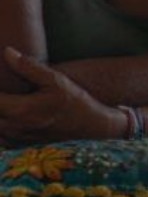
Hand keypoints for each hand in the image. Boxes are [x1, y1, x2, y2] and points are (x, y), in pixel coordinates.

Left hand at [0, 48, 121, 143]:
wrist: (89, 124)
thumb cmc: (74, 99)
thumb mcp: (56, 79)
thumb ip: (29, 67)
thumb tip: (7, 52)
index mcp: (20, 110)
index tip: (0, 77)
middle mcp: (14, 126)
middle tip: (6, 89)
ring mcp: (16, 138)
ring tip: (8, 100)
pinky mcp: (19, 144)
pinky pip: (0, 137)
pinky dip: (0, 125)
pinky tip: (8, 114)